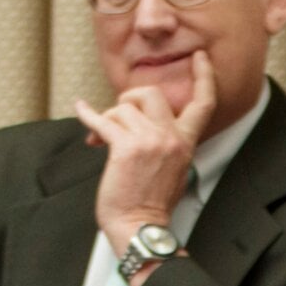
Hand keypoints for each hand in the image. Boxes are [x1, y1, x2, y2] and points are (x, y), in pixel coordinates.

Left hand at [74, 51, 217, 252]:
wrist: (140, 227)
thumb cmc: (150, 206)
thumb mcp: (173, 171)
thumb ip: (167, 145)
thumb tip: (142, 129)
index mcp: (185, 143)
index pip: (204, 103)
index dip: (204, 76)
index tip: (200, 58)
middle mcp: (171, 138)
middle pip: (151, 93)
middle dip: (128, 99)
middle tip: (119, 117)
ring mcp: (149, 141)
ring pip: (122, 109)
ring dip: (108, 122)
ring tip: (102, 141)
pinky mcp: (125, 148)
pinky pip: (102, 120)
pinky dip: (88, 116)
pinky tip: (81, 110)